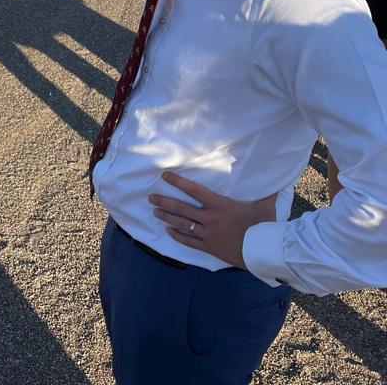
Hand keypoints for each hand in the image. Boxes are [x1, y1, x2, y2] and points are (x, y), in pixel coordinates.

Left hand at [149, 171, 277, 268]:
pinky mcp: (210, 248)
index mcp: (220, 205)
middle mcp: (210, 218)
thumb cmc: (265, 226)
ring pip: (183, 224)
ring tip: (155, 212)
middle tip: (151, 198)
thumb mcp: (265, 206)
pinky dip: (178, 236)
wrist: (265, 252)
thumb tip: (276, 179)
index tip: (165, 175)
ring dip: (167, 218)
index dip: (178, 182)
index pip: (194, 190)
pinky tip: (169, 231)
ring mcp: (208, 234)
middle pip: (182, 209)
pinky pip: (190, 241)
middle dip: (164, 202)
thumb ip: (266, 192)